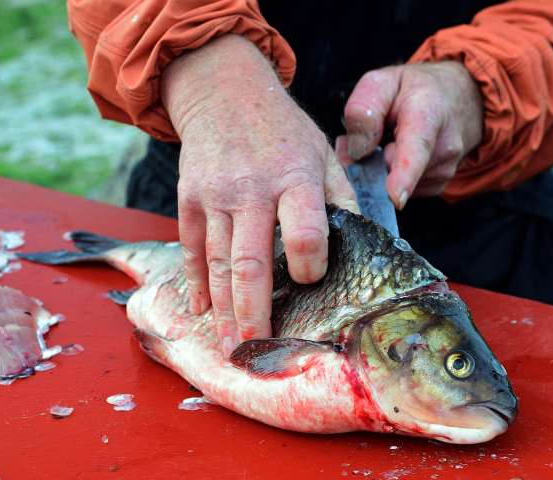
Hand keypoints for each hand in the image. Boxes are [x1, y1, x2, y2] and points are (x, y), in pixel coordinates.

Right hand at [163, 35, 355, 356]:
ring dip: (223, 310)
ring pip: (219, 264)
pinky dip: (196, 282)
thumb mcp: (322, 152)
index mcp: (296, 178)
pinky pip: (192, 249)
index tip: (309, 282)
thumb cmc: (282, 130)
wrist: (224, 92)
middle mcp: (253, 190)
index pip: (306, 234)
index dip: (309, 266)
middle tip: (255, 349)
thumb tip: (363, 243)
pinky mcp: (189, 199)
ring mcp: (215, 196)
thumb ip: (341, 197)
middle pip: (252, 264)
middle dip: (253, 313)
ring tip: (229, 344)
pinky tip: (200, 310)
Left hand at [337, 62, 482, 207]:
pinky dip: (392, 177)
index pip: (417, 148)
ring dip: (380, 167)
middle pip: (391, 171)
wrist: (458, 97)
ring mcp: (444, 170)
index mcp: (427, 115)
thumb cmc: (416, 89)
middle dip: (369, 161)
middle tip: (372, 136)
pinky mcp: (438, 185)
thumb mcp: (382, 82)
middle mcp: (443, 147)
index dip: (404, 175)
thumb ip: (363, 109)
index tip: (395, 197)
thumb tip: (356, 151)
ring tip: (391, 140)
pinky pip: (401, 190)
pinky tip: (399, 155)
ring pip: (392, 184)